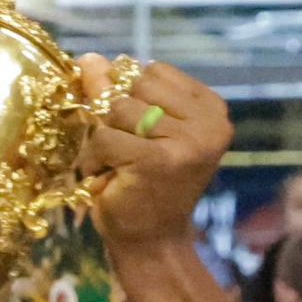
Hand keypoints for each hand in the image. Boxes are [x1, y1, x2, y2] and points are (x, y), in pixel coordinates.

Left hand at [79, 57, 231, 247]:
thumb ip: (119, 93)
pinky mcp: (158, 160)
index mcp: (211, 109)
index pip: (154, 71)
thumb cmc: (145, 186)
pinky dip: (93, 158)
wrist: (151, 243)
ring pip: (117, 110)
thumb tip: (90, 58)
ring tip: (115, 165)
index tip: (139, 133)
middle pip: (135, 86)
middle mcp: (208, 123)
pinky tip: (104, 177)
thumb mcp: (136, 129)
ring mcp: (186, 142)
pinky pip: (105, 137)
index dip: (130, 95)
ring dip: (103, 138)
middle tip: (125, 152)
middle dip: (115, 116)